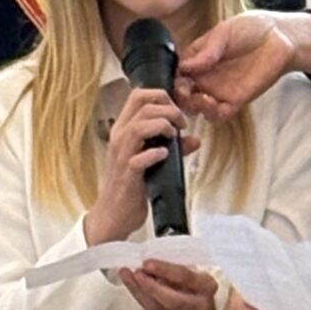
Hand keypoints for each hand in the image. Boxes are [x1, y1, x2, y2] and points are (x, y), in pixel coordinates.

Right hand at [84, 87, 198, 246]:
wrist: (115, 214)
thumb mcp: (155, 161)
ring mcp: (122, 156)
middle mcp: (120, 138)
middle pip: (141, 106)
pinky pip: (138, 159)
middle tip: (182, 124)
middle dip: (168, 109)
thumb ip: (174, 148)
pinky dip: (154, 154)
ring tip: (175, 136)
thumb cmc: (133, 185)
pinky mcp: (127, 176)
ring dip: (162, 125)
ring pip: (138, 127)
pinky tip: (165, 155)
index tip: (177, 110)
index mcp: (124, 130)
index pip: (137, 96)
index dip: (160, 95)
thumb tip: (195, 139)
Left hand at [118, 259, 218, 309]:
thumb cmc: (198, 283)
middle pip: (172, 300)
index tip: (147, 263)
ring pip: (158, 309)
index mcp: (207, 287)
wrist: (206, 306)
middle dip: (150, 286)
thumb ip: (176, 267)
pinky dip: (139, 298)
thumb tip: (151, 261)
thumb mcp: (194, 270)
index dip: (165, 270)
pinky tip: (131, 285)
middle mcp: (198, 307)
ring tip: (127, 275)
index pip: (186, 278)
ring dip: (139, 291)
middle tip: (136, 272)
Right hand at [178, 11, 310, 120]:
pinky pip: (219, 115)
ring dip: (193, 107)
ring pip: (197, 108)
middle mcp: (204, 77)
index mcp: (197, 59)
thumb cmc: (250, 29)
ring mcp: (219, 90)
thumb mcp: (224, 33)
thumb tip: (185, 66)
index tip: (175, 78)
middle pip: (182, 95)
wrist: (279, 37)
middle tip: (184, 92)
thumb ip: (206, 50)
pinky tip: (212, 102)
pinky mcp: (236, 100)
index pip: (176, 74)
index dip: (172, 79)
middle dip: (178, 97)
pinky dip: (211, 113)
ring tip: (200, 98)